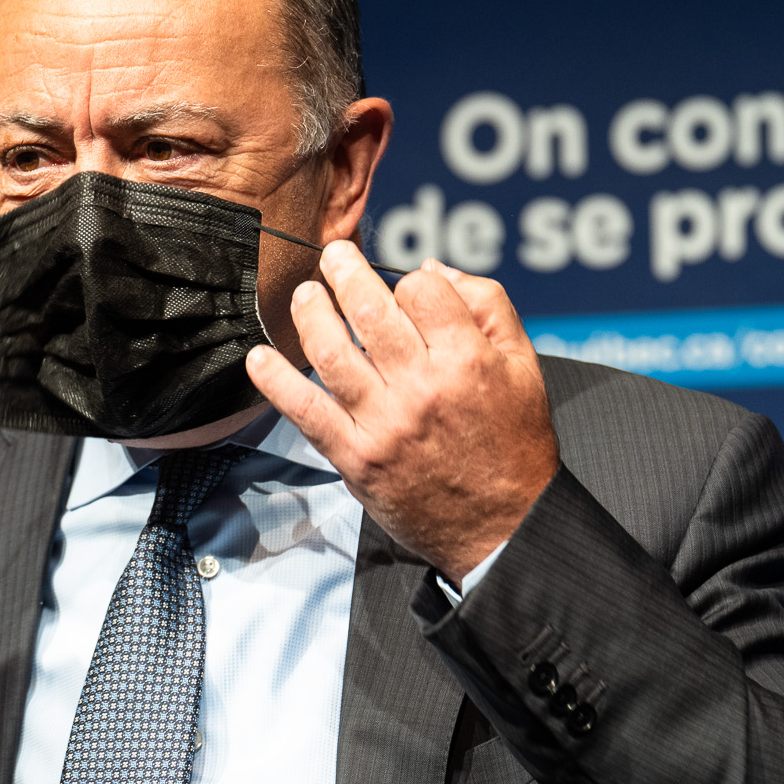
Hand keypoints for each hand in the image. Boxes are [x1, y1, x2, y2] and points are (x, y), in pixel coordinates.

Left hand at [246, 244, 558, 584]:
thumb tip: (434, 270)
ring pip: (331, 351)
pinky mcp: (356, 457)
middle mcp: (422, 388)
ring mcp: (384, 423)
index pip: (420, 291)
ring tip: (305, 294)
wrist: (504, 525)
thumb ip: (488, 306)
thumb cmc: (512, 445)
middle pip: (368, 310)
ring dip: (309, 312)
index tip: (406, 288)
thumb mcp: (524, 365)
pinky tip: (259, 359)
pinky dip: (275, 381)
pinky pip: (305, 411)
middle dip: (344, 272)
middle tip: (333, 257)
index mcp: (467, 360)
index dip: (410, 279)